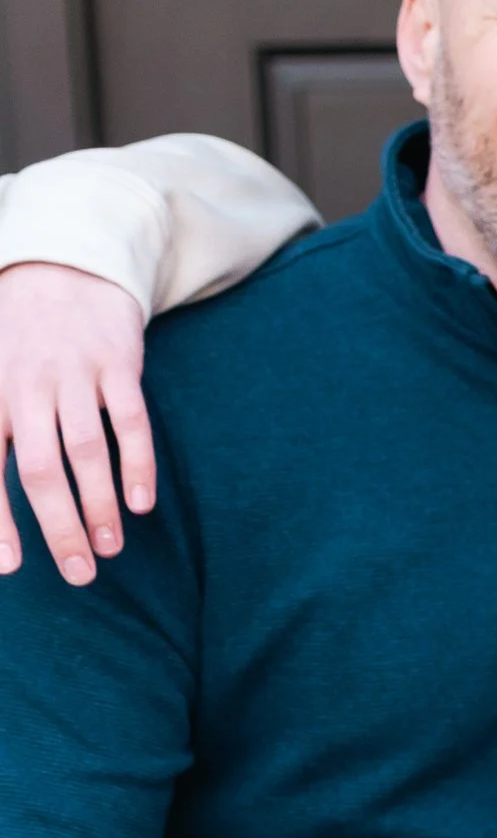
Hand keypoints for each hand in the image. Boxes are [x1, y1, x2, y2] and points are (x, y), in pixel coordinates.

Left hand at [0, 261, 154, 583]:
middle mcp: (26, 386)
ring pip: (86, 454)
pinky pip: (130, 423)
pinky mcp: (117, 365)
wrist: (62, 264)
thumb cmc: (18, 334)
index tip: (11, 567)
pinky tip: (141, 502)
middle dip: (60, 529)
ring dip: (101, 506)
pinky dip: (137, 466)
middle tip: (80, 573)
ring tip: (111, 546)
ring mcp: (74, 375)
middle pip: (42, 472)